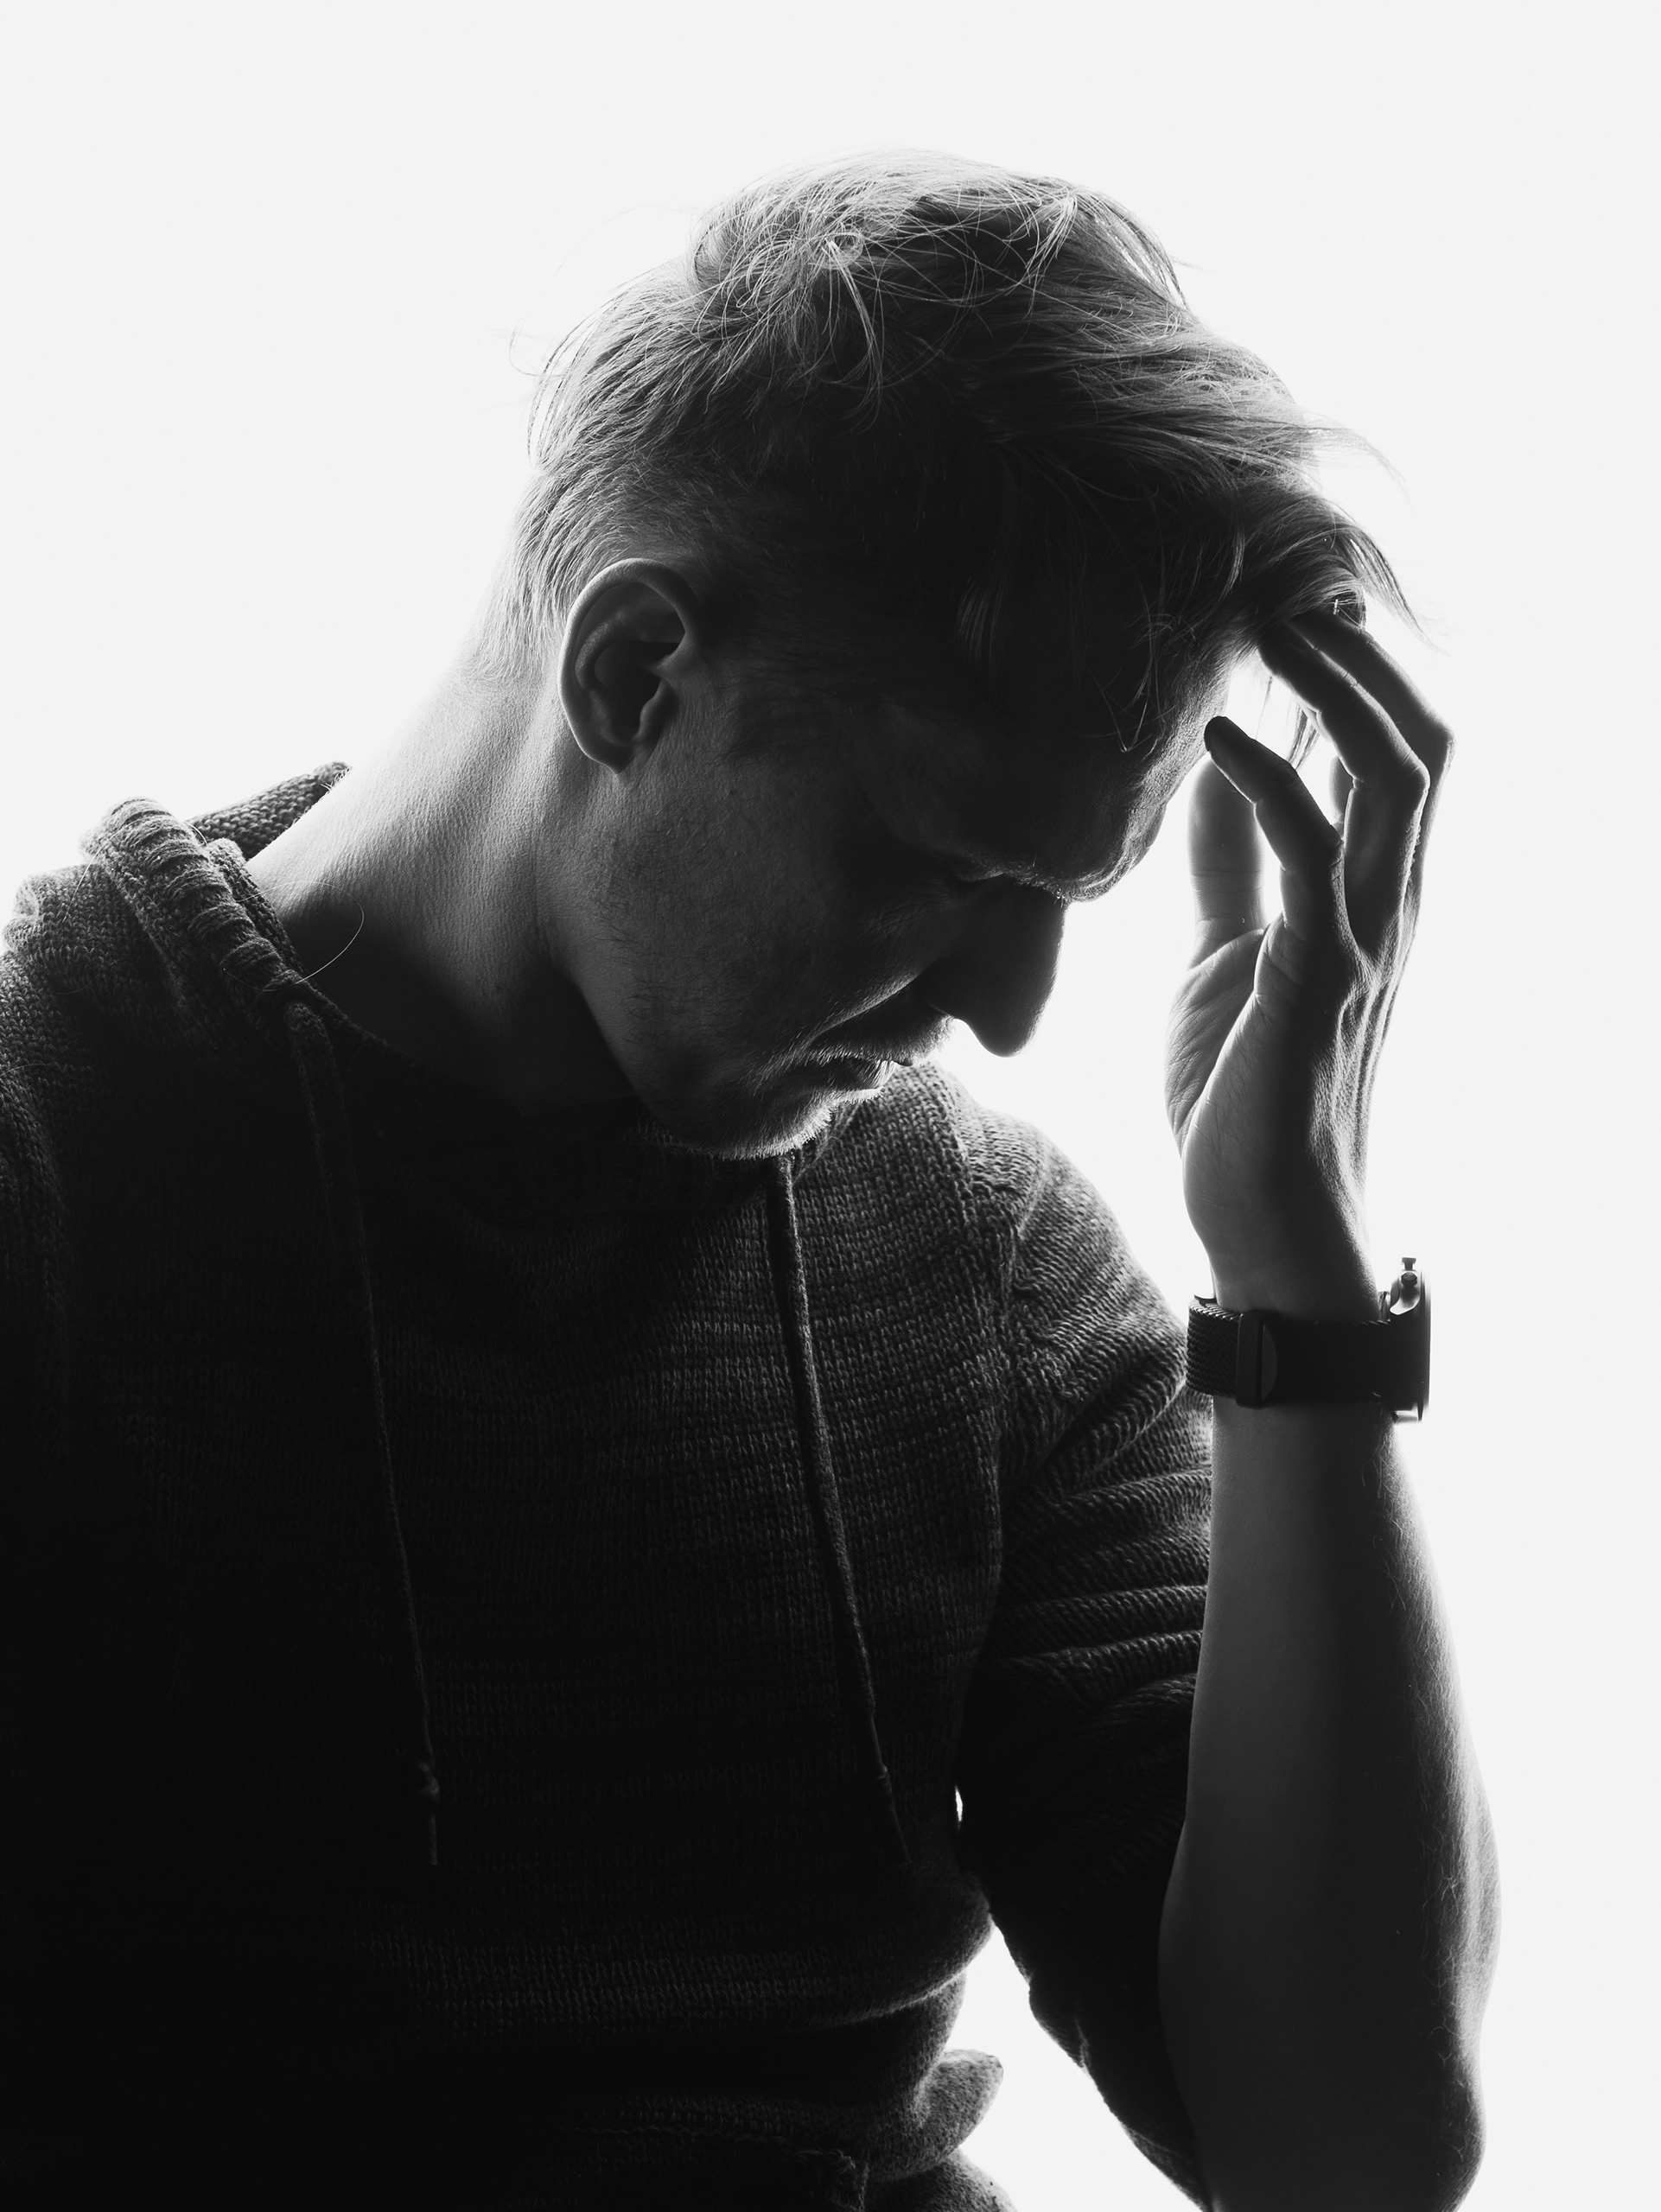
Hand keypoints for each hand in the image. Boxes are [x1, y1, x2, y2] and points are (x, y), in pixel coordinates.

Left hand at [1163, 611, 1452, 1318]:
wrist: (1264, 1227)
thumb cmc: (1244, 1096)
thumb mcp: (1229, 955)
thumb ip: (1233, 867)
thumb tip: (1220, 774)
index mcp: (1365, 896)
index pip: (1393, 756)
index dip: (1359, 672)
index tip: (1297, 597)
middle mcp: (1385, 906)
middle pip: (1422, 742)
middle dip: (1368, 655)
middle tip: (1295, 583)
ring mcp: (1362, 940)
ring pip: (1394, 779)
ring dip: (1337, 690)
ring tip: (1271, 622)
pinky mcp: (1316, 980)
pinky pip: (1306, 859)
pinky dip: (1268, 783)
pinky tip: (1215, 734)